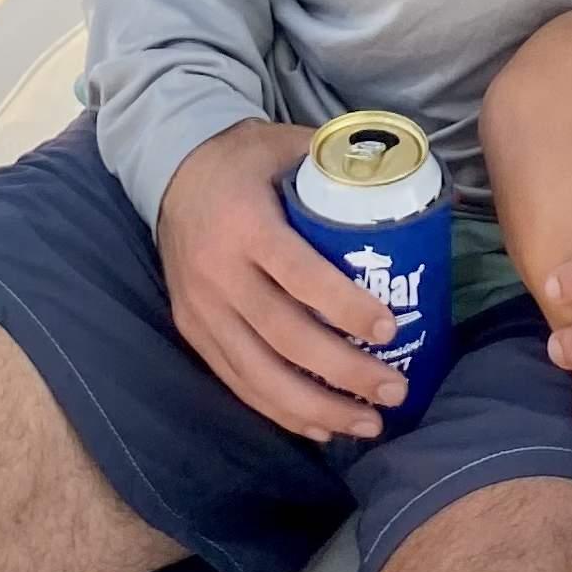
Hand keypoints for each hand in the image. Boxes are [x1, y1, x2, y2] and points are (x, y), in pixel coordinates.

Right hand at [156, 121, 406, 442]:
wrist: (170, 169)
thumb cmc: (243, 159)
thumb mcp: (285, 144)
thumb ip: (337, 165)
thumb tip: (401, 184)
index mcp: (246, 223)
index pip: (298, 274)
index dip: (343, 306)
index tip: (388, 329)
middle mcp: (219, 273)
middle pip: (284, 336)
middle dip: (342, 372)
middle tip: (393, 390)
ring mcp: (201, 310)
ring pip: (259, 374)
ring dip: (316, 408)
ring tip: (367, 424)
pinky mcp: (193, 332)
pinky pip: (237, 382)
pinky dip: (279, 410)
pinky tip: (320, 427)